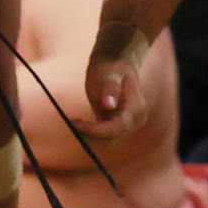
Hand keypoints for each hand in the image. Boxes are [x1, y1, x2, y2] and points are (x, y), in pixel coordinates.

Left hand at [79, 23, 148, 144]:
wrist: (115, 65)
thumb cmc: (110, 66)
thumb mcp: (108, 73)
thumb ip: (110, 88)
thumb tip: (109, 104)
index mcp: (135, 108)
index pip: (116, 128)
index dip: (95, 130)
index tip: (75, 123)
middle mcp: (135, 120)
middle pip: (112, 139)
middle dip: (90, 135)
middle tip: (72, 123)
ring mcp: (129, 125)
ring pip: (107, 142)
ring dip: (89, 137)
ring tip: (75, 122)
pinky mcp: (119, 127)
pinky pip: (104, 138)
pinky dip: (91, 134)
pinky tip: (79, 123)